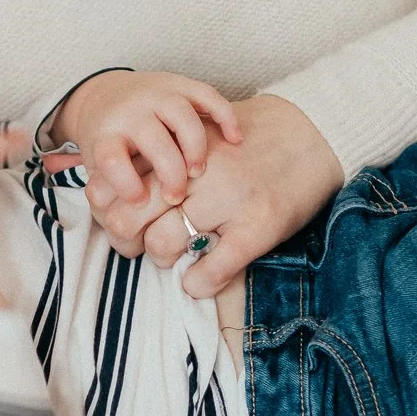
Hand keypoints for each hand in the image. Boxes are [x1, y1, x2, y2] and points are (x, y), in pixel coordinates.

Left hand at [52, 70, 240, 207]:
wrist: (106, 94)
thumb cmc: (109, 145)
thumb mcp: (99, 166)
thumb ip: (108, 193)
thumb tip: (121, 233)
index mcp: (107, 135)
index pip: (113, 159)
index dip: (127, 184)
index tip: (141, 203)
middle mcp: (132, 112)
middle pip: (154, 141)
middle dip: (170, 173)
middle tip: (176, 198)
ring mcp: (158, 96)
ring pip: (182, 117)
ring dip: (194, 147)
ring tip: (199, 173)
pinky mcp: (182, 85)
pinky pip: (208, 96)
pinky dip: (224, 116)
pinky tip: (235, 139)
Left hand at [93, 94, 342, 299]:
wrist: (313, 131)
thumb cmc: (249, 137)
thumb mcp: (197, 133)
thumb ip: (158, 154)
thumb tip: (103, 181)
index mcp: (177, 146)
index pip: (112, 185)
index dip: (105, 210)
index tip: (118, 218)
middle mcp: (196, 170)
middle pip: (127, 217)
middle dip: (125, 241)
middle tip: (139, 245)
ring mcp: (228, 198)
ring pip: (161, 244)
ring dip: (161, 260)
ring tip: (175, 256)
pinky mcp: (258, 225)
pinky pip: (212, 269)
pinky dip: (197, 284)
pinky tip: (199, 280)